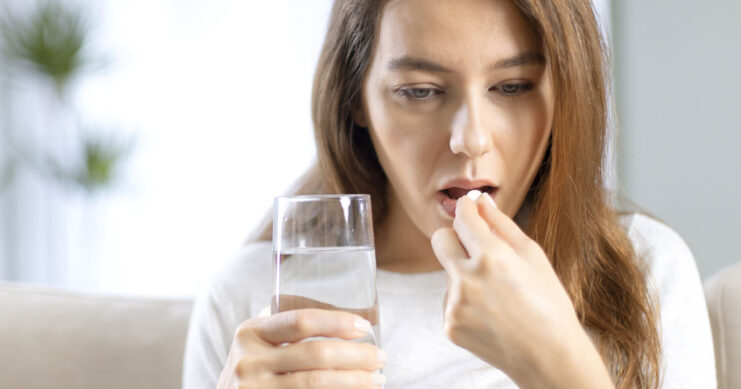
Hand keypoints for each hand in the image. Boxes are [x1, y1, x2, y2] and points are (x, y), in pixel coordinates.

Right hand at [217, 308, 385, 388]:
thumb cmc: (250, 368)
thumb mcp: (254, 341)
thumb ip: (282, 325)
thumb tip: (342, 311)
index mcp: (250, 332)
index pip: (301, 321)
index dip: (337, 322)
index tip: (365, 327)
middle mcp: (249, 361)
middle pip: (316, 354)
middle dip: (357, 356)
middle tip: (381, 357)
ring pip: (317, 383)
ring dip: (355, 381)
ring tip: (378, 379)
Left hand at [430, 194, 612, 388]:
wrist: (549, 358)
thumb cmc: (549, 305)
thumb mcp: (533, 257)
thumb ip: (501, 224)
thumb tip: (480, 201)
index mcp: (491, 258)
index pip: (462, 218)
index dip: (466, 208)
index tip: (470, 206)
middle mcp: (466, 280)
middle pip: (440, 239)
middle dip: (454, 235)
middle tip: (475, 245)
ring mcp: (455, 305)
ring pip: (448, 273)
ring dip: (465, 274)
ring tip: (497, 295)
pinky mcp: (450, 325)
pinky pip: (450, 300)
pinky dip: (466, 301)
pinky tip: (490, 313)